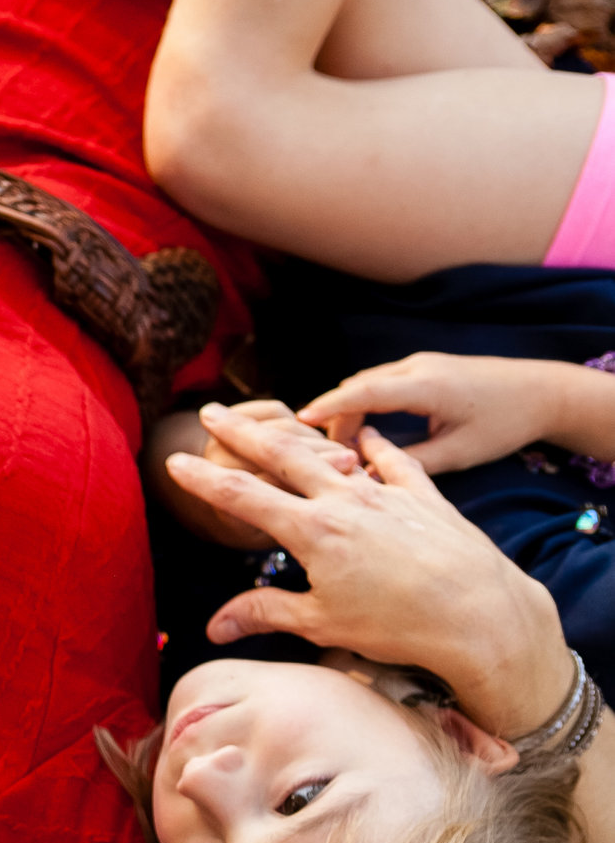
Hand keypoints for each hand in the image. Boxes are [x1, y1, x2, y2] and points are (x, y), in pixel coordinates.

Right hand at [165, 403, 569, 733]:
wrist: (480, 614)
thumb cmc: (399, 625)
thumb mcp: (322, 623)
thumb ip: (265, 613)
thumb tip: (213, 627)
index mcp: (312, 531)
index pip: (243, 497)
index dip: (203, 479)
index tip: (175, 460)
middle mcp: (345, 500)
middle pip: (281, 455)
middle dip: (241, 432)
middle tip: (212, 410)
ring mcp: (387, 492)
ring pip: (333, 451)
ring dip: (302, 434)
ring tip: (284, 419)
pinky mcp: (425, 495)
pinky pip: (393, 460)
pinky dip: (375, 447)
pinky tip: (365, 437)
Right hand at [296, 352, 581, 474]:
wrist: (543, 391)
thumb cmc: (505, 423)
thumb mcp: (459, 453)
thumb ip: (410, 464)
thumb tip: (368, 479)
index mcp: (426, 387)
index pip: (364, 393)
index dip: (329, 407)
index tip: (299, 421)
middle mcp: (418, 367)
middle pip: (357, 388)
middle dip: (334, 418)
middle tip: (326, 457)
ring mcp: (420, 363)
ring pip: (366, 384)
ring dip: (349, 412)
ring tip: (344, 450)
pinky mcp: (424, 368)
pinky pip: (380, 383)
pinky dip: (364, 405)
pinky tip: (365, 433)